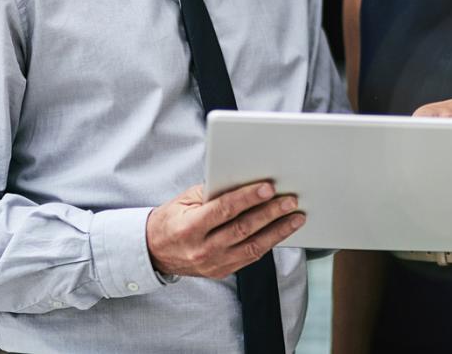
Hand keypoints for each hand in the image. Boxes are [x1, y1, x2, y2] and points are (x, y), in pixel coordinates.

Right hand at [146, 182, 304, 278]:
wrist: (155, 252)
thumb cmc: (171, 219)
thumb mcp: (184, 200)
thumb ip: (211, 191)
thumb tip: (243, 181)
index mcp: (190, 227)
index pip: (224, 210)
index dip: (247, 198)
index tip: (268, 187)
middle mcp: (202, 249)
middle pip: (243, 229)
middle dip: (270, 213)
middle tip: (290, 200)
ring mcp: (214, 264)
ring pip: (253, 247)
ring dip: (278, 230)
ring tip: (296, 217)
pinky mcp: (222, 271)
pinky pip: (250, 257)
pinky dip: (269, 242)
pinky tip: (282, 230)